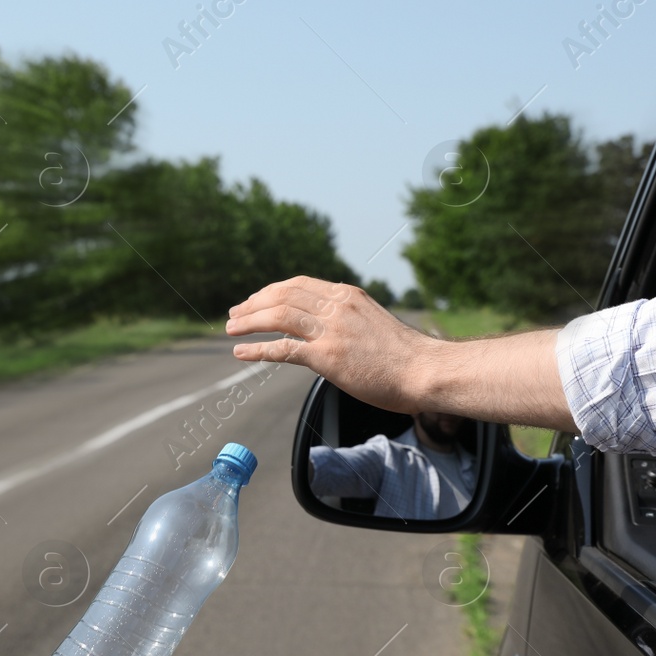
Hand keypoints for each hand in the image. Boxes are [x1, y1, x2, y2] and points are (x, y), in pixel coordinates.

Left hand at [225, 277, 436, 413]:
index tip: (254, 300)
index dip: (270, 291)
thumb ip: (349, 319)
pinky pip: (283, 349)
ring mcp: (331, 331)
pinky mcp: (328, 357)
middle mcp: (336, 307)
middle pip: (282, 296)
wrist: (425, 371)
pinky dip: (258, 349)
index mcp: (347, 296)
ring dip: (248, 322)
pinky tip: (242, 353)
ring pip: (277, 316)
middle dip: (253, 304)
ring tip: (230, 330)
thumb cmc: (405, 355)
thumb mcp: (374, 322)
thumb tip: (329, 326)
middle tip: (234, 315)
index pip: (298, 284)